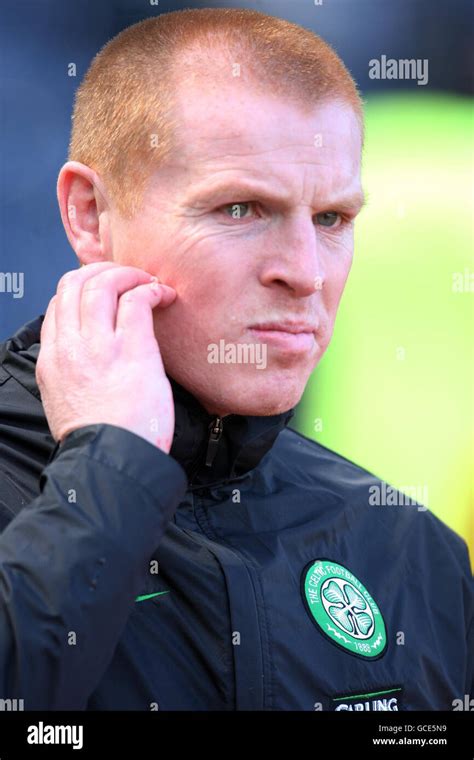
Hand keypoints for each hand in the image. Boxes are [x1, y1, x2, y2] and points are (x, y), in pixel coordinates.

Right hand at [36, 262, 176, 452]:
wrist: (112, 463)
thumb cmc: (100, 442)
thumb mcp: (66, 405)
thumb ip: (71, 375)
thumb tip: (87, 362)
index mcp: (53, 361)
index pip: (57, 304)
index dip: (82, 288)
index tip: (105, 291)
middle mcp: (70, 347)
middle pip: (75, 283)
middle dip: (104, 271)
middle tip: (129, 278)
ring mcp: (99, 346)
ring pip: (103, 283)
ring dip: (130, 274)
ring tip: (150, 283)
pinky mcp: (132, 349)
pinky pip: (137, 300)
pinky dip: (152, 289)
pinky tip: (164, 296)